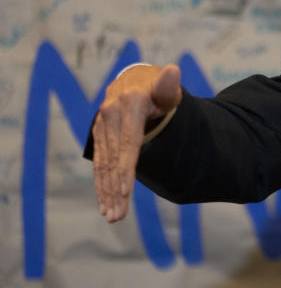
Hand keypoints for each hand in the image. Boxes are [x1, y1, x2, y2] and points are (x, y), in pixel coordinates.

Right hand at [91, 64, 180, 222]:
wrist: (137, 80)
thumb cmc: (158, 88)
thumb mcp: (166, 87)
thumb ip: (169, 85)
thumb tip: (174, 71)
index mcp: (128, 104)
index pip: (128, 142)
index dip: (126, 168)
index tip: (125, 191)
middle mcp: (109, 114)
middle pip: (113, 158)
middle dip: (114, 189)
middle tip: (118, 216)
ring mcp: (101, 124)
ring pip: (103, 163)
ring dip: (106, 192)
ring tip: (112, 216)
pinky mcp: (98, 133)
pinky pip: (99, 161)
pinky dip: (101, 183)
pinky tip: (104, 202)